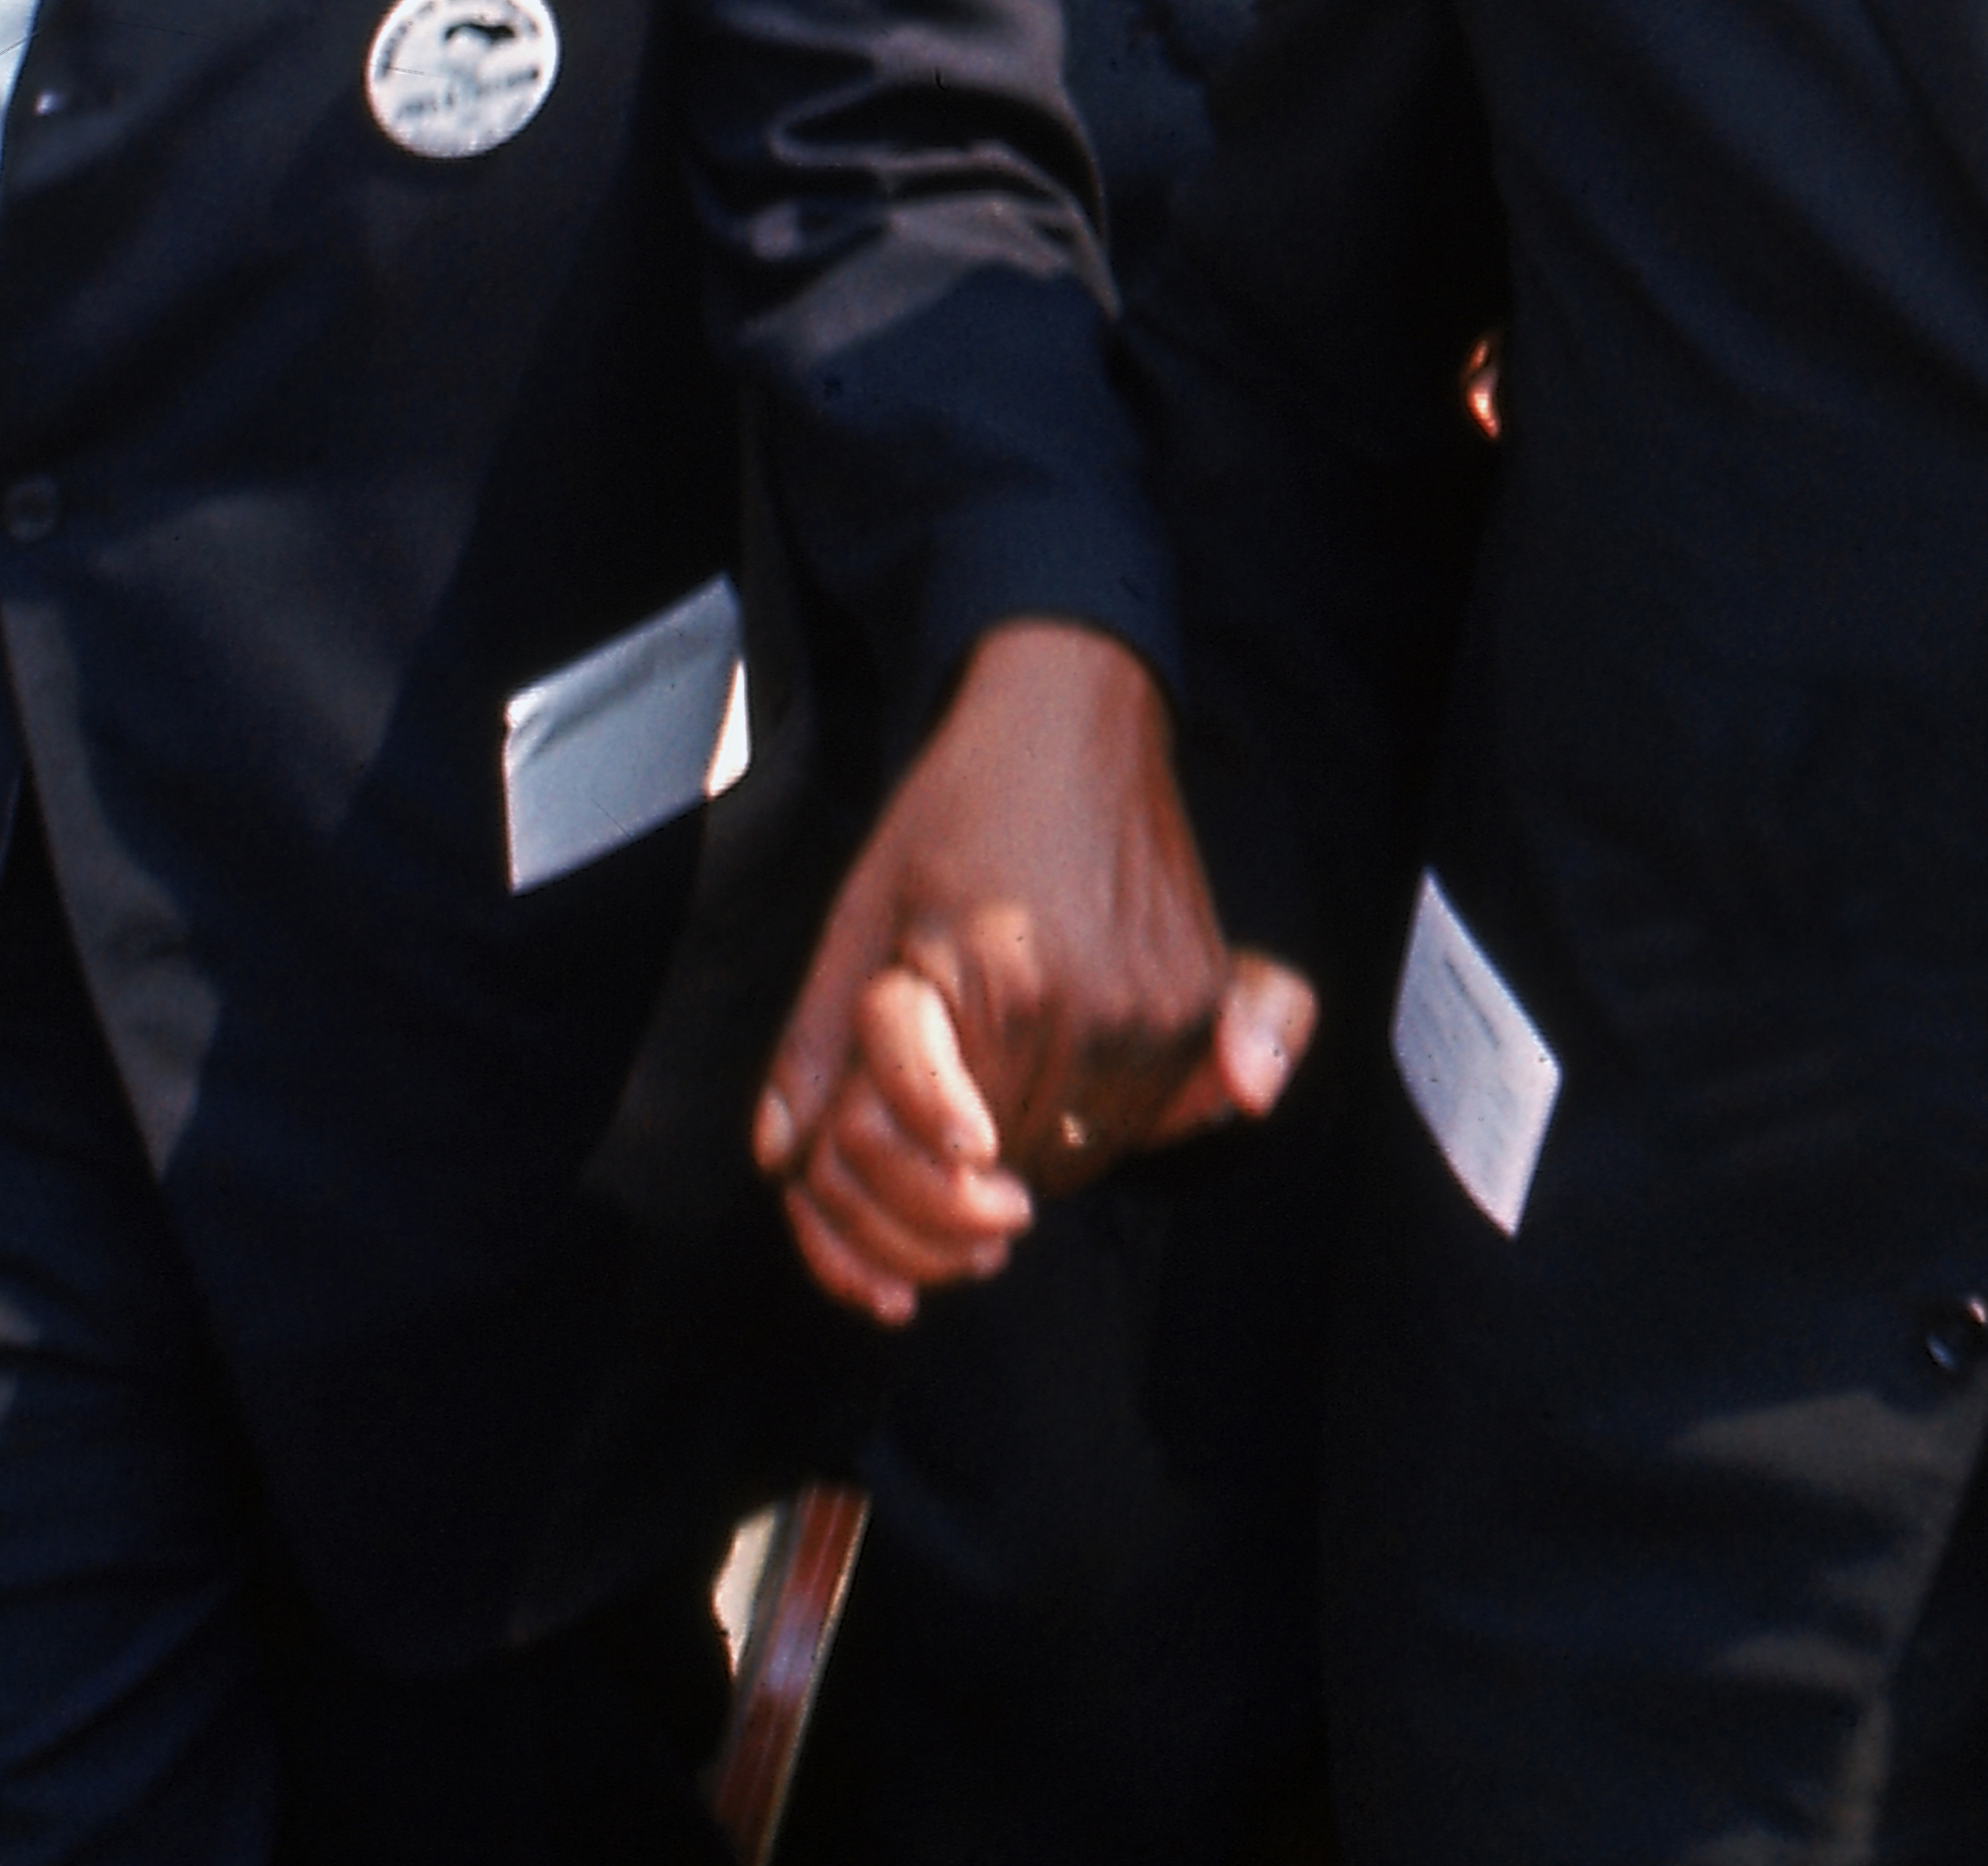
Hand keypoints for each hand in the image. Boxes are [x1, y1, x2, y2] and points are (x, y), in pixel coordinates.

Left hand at [753, 622, 1302, 1323]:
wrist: (1071, 715)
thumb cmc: (951, 816)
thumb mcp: (859, 914)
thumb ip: (816, 1047)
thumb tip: (782, 1163)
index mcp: (983, 975)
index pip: (925, 1138)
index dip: (890, 1197)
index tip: (893, 1273)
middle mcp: (1083, 1000)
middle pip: (996, 1167)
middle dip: (936, 1202)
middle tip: (910, 1208)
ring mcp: (1155, 1004)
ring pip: (1072, 1156)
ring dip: (1014, 1175)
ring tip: (975, 1154)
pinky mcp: (1205, 999)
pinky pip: (1152, 1122)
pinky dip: (1092, 1142)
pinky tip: (1051, 1120)